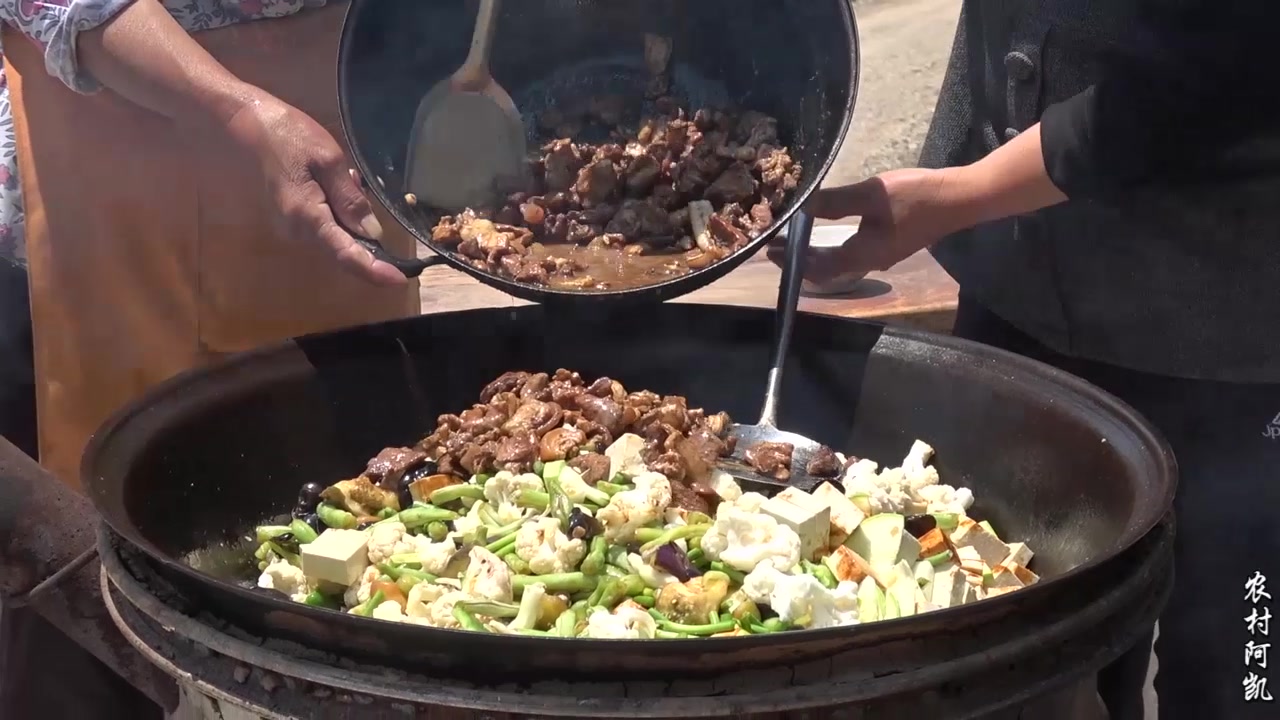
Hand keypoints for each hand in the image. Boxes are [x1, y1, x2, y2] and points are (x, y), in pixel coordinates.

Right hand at [221, 91, 407, 285]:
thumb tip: (373, 234)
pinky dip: (339, 210)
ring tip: (344, 175)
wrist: (246, 123)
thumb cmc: (287, 134)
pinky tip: (335, 181)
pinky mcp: (291, 219)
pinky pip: (325, 225)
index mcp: (307, 217)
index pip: (346, 255)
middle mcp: (297, 231)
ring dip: (350, 215)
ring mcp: (292, 227)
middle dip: (364, 227)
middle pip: (344, 248)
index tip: (400, 278)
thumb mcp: (328, 160)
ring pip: (336, 236)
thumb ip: (350, 200)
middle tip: (357, 182)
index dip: (375, 271)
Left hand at [768, 168, 965, 283]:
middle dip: (800, 259)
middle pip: (827, 269)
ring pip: (840, 261)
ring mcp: (883, 253)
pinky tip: (828, 229)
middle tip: (777, 245)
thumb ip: (835, 201)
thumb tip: (801, 206)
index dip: (792, 262)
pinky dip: (832, 245)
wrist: (962, 198)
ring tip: (797, 238)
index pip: (818, 268)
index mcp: (862, 255)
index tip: (771, 250)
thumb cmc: (917, 197)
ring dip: (815, 252)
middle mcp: (870, 261)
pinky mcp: (891, 243)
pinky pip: (852, 251)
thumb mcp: (872, 195)